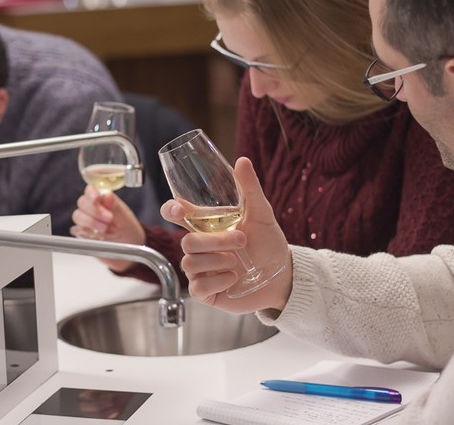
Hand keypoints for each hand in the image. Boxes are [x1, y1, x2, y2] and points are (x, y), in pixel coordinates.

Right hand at [70, 185, 145, 270]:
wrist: (128, 249)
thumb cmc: (128, 230)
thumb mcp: (126, 219)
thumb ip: (116, 207)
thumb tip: (107, 194)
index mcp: (104, 199)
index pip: (91, 190)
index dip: (91, 193)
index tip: (95, 198)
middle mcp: (92, 208)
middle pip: (82, 202)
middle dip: (95, 211)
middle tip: (109, 218)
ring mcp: (86, 220)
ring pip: (78, 216)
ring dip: (91, 222)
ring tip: (105, 230)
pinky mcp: (82, 233)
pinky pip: (77, 230)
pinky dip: (86, 233)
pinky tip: (98, 236)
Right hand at [161, 157, 292, 313]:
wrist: (283, 275)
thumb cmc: (268, 243)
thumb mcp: (261, 213)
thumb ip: (249, 188)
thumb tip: (242, 161)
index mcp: (206, 226)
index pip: (175, 215)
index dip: (170, 210)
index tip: (180, 210)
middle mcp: (199, 247)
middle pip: (187, 242)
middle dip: (214, 241)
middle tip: (241, 240)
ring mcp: (200, 270)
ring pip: (190, 264)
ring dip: (217, 261)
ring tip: (237, 261)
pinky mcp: (205, 292)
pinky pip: (197, 287)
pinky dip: (217, 281)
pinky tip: (233, 278)